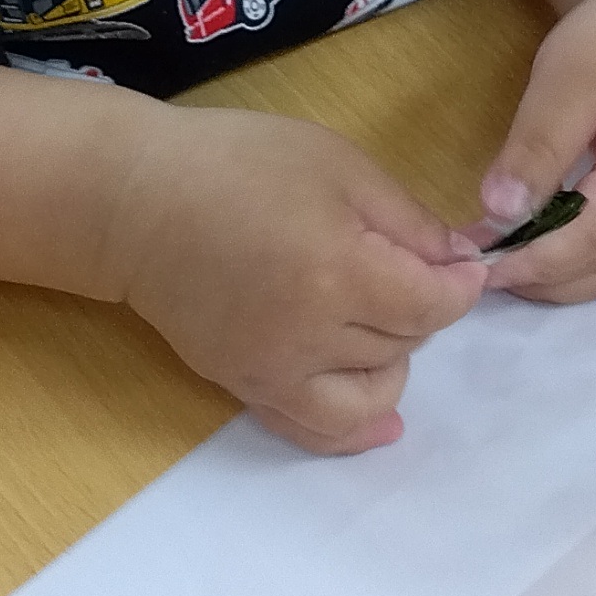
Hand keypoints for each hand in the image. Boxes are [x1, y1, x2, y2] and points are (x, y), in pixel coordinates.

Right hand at [115, 108, 488, 453]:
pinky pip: (313, 430)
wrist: (134, 201)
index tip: (461, 265)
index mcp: (337, 271)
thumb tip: (460, 266)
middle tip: (393, 264)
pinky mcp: (244, 386)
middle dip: (416, 307)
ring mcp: (272, 370)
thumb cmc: (238, 163)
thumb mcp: (338, 165)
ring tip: (371, 317)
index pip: (432, 305)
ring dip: (390, 357)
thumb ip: (409, 221)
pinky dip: (354, 432)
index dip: (459, 285)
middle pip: (405, 344)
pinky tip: (383, 424)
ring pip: (372, 392)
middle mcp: (308, 336)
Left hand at [475, 0, 595, 304]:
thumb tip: (499, 212)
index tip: (475, 267)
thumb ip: (539, 144)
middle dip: (541, 277)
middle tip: (475, 267)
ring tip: (499, 262)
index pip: (595, 239)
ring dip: (560, 276)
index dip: (534, 262)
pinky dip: (582, 259)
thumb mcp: (572, 72)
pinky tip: (540, 245)